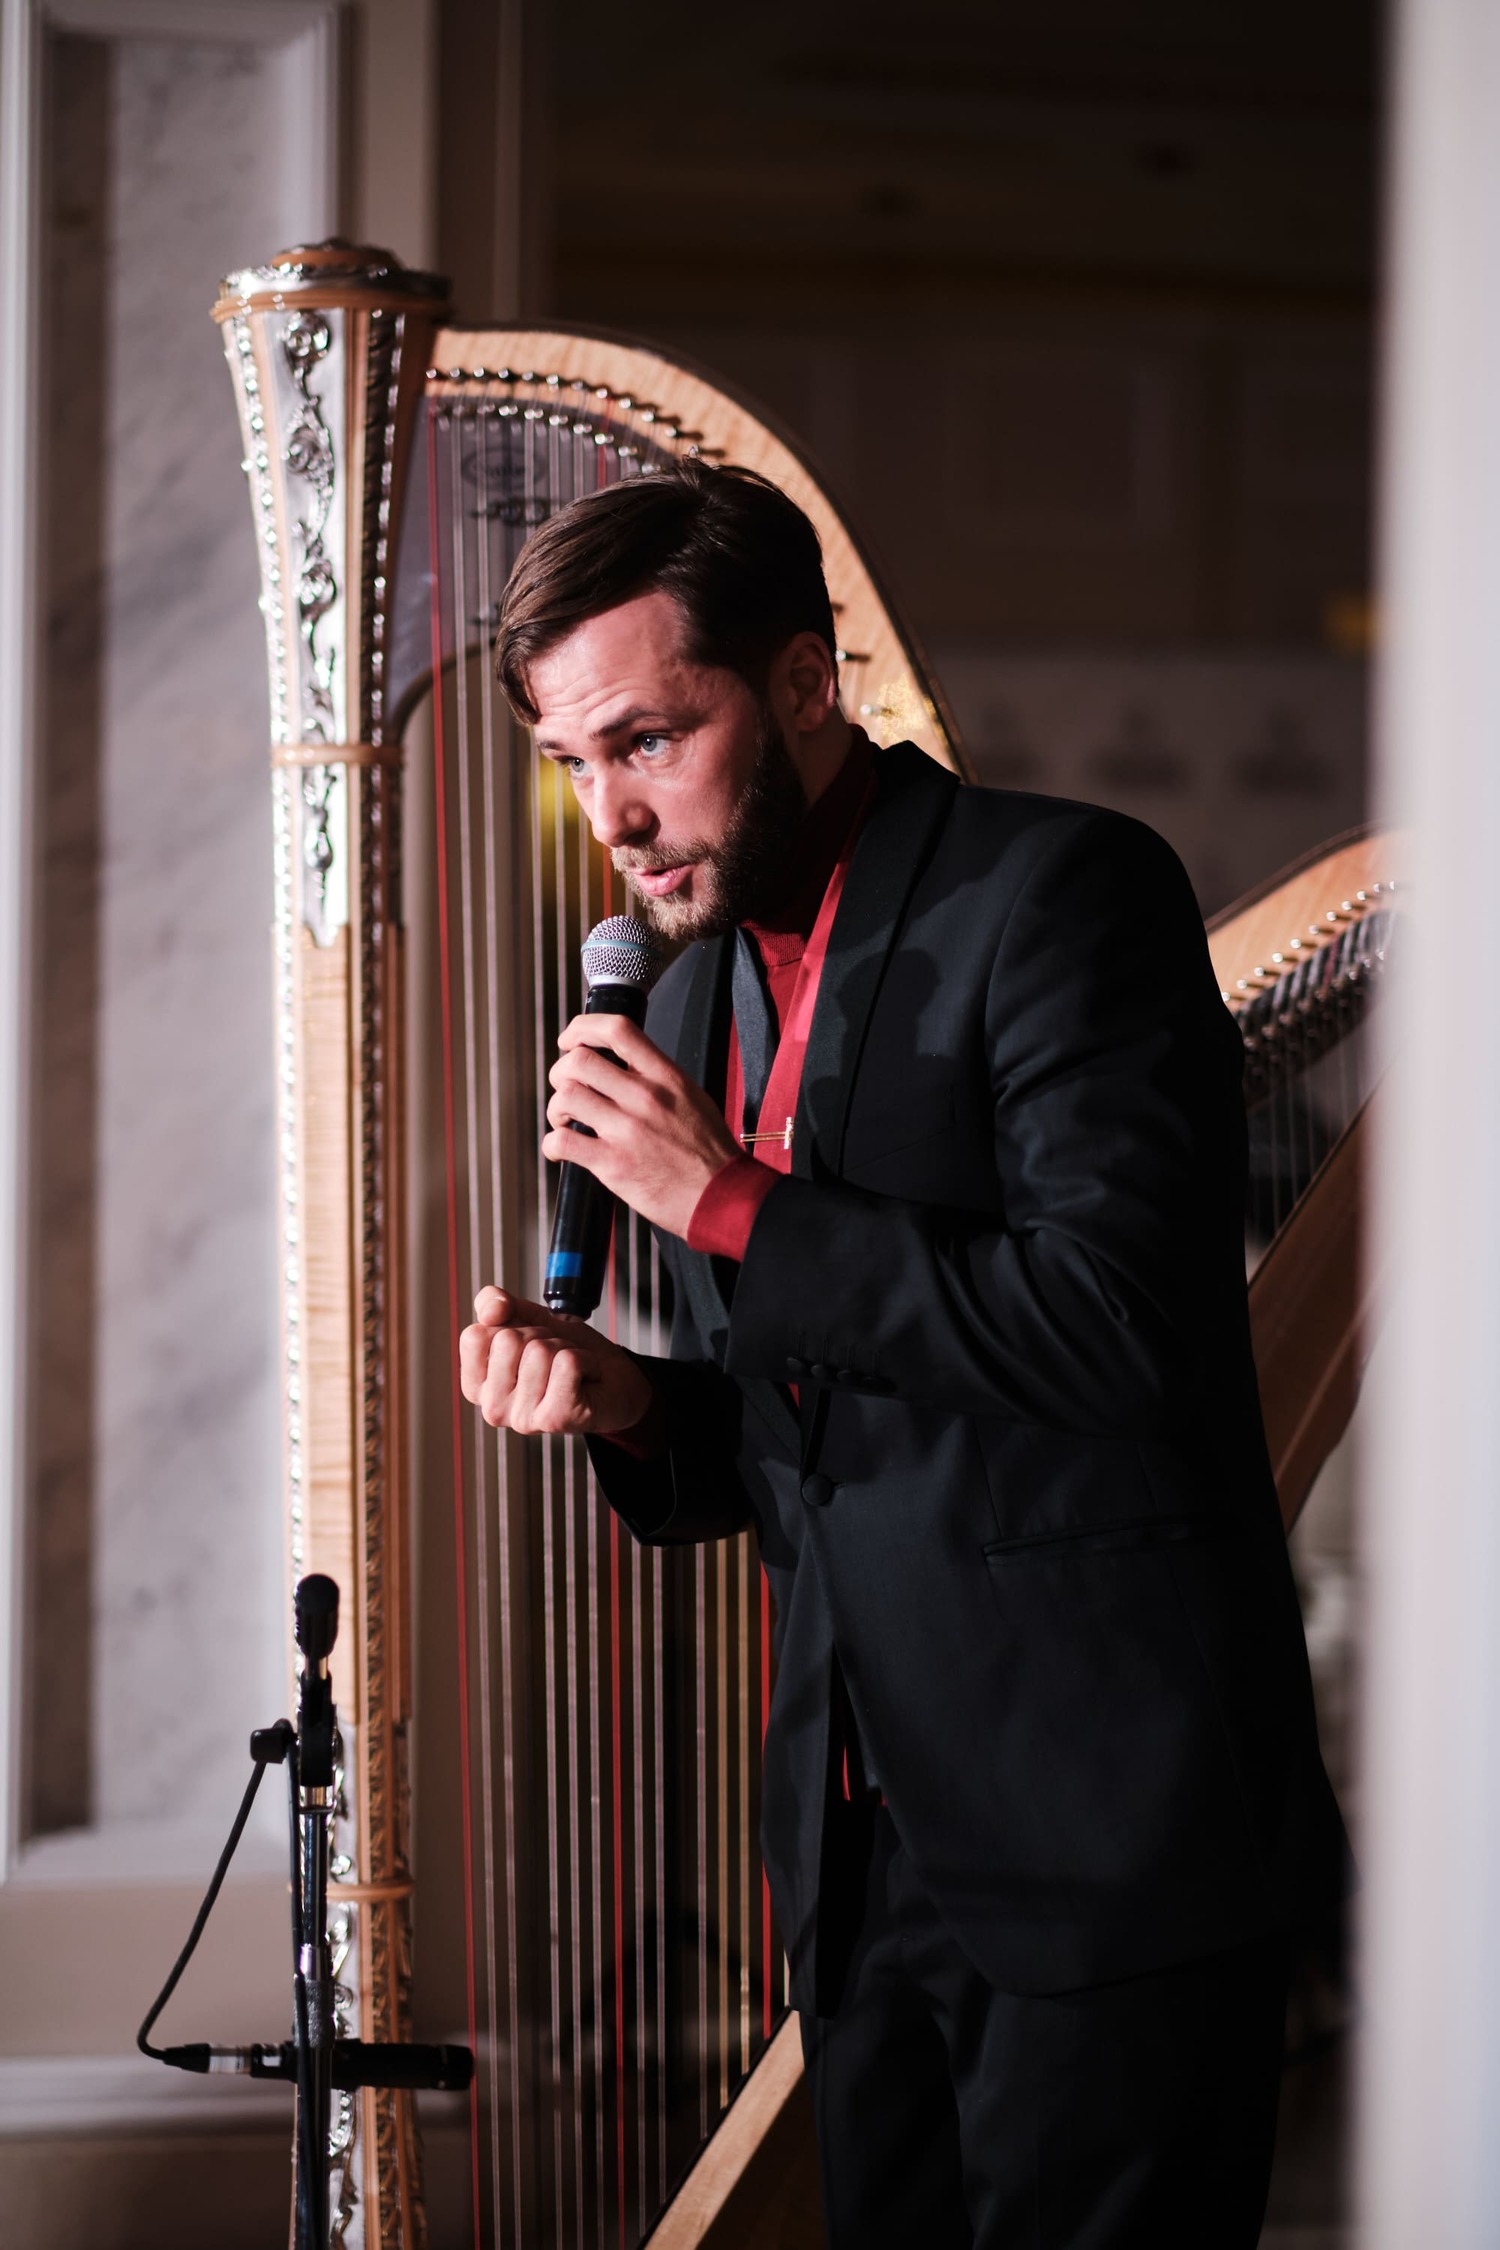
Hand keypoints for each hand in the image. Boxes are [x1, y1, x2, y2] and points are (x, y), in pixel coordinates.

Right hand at [459, 1285, 654, 1436]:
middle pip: (508, 1340)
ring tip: (570, 1369)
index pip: (474, 1336)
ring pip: (540, 1350)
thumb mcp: (527, 1319)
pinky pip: (568, 1362)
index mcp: (477, 1386)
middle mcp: (493, 1408)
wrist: (613, 1379)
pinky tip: (585, 1378)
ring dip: (565, 1349)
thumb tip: (490, 1310)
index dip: (509, 1325)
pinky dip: (585, 1359)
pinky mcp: (554, 1419)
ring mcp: (522, 1418)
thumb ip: (497, 1304)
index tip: (526, 1342)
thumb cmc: (565, 1354)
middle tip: (554, 1358)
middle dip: (541, 1336)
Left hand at [543, 1014, 740, 1236]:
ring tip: (566, 1120)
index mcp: (665, 1077)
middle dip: (560, 1072)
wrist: (721, 1196)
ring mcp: (627, 1130)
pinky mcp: (613, 1164)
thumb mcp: (691, 1097)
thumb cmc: (708, 1151)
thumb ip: (657, 1078)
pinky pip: (562, 1141)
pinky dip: (552, 1144)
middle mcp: (645, 1097)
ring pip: (566, 1097)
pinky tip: (562, 1149)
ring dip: (556, 1108)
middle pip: (579, 1061)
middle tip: (565, 1087)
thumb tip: (622, 1065)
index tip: (571, 1041)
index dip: (583, 1028)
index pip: (618, 1030)